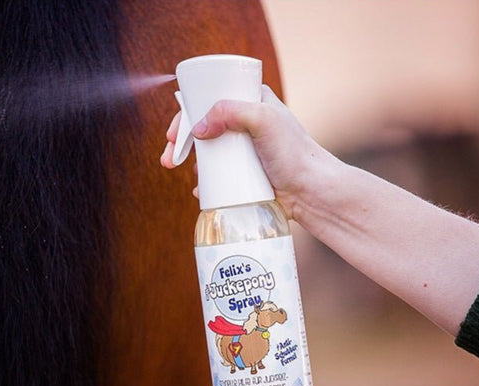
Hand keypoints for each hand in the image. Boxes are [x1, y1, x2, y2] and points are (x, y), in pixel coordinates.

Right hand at [160, 85, 341, 219]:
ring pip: (209, 153)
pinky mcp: (245, 174)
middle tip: (168, 159)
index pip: (210, 100)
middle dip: (182, 143)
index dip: (187, 115)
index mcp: (251, 102)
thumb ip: (230, 111)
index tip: (173, 134)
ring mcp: (245, 151)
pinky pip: (218, 175)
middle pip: (204, 128)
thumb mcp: (264, 120)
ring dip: (192, 164)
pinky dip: (205, 182)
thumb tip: (199, 129)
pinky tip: (198, 190)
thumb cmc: (294, 153)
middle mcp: (246, 125)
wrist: (309, 192)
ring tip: (189, 178)